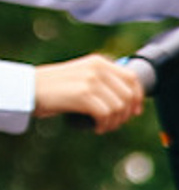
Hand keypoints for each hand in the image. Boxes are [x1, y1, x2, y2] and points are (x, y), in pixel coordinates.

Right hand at [32, 55, 146, 131]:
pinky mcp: (83, 94)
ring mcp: (91, 80)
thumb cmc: (55, 87)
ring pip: (119, 107)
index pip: (133, 78)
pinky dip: (104, 125)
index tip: (135, 111)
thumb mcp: (82, 75)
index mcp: (100, 62)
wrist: (30, 88)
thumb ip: (103, 80)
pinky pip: (106, 114)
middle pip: (129, 95)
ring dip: (114, 122)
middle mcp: (98, 68)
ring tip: (104, 126)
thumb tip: (130, 100)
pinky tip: (97, 128)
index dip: (138, 98)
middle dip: (126, 114)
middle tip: (115, 123)